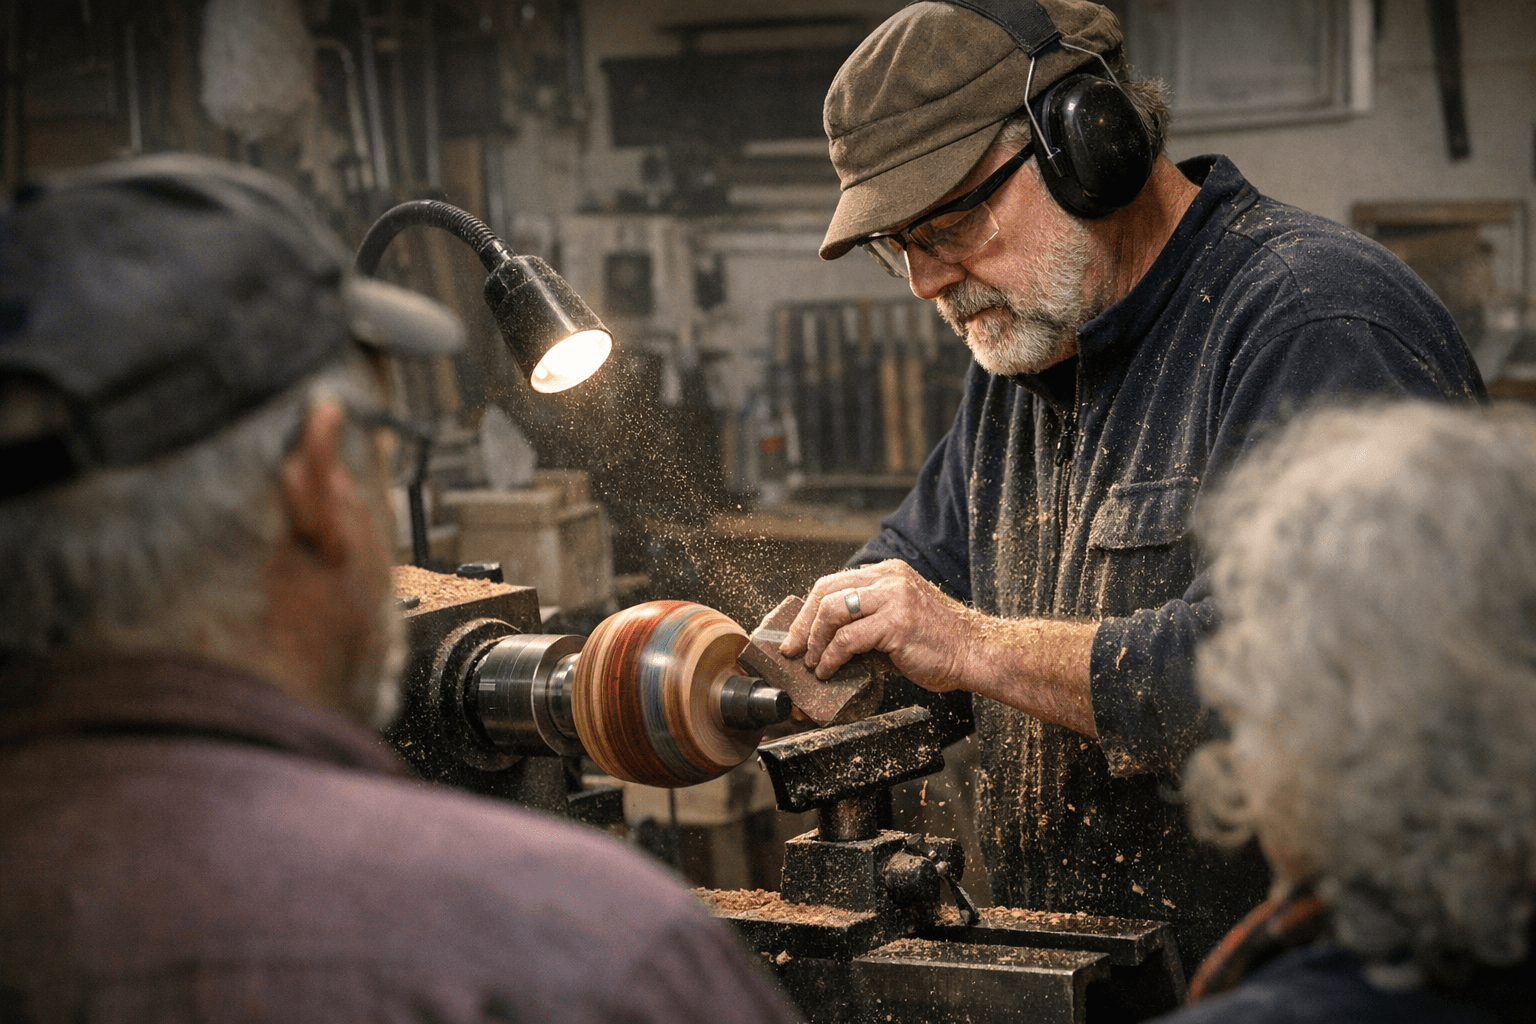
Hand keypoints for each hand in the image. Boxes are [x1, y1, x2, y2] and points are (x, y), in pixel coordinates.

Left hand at [776, 560, 1100, 736]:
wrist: (977, 654)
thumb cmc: (940, 644)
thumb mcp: (899, 620)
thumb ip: (867, 621)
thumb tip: (826, 642)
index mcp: (889, 572)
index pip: (834, 582)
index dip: (809, 609)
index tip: (796, 633)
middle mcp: (889, 577)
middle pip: (825, 590)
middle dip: (802, 623)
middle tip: (792, 649)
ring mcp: (893, 597)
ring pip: (832, 611)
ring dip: (815, 641)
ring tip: (813, 663)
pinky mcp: (896, 623)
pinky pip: (848, 639)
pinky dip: (831, 657)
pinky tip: (830, 670)